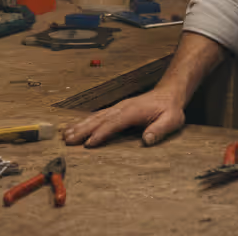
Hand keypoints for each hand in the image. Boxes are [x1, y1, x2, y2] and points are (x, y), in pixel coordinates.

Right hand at [62, 88, 185, 147]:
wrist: (169, 94)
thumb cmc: (170, 109)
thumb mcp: (171, 120)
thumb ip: (159, 130)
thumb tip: (147, 140)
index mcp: (133, 112)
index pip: (114, 124)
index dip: (101, 134)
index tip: (88, 144)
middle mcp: (122, 108)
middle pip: (99, 119)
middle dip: (83, 130)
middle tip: (68, 141)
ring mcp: (118, 108)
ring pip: (95, 117)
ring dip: (80, 126)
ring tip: (65, 135)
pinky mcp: (117, 109)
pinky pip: (98, 115)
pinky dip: (85, 121)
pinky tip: (76, 127)